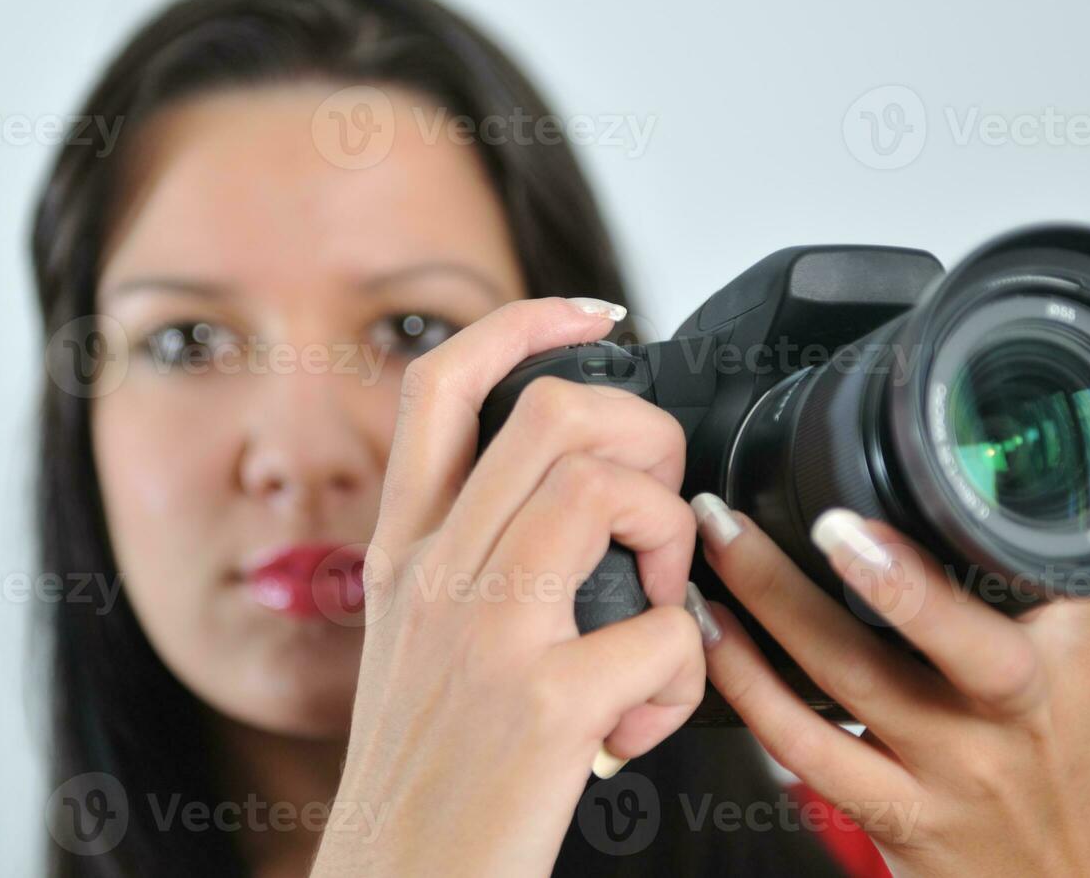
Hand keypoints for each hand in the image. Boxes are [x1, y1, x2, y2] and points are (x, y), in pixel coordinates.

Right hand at [310, 298, 710, 877]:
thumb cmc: (425, 773)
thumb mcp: (419, 642)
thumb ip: (476, 562)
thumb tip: (582, 505)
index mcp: (405, 551)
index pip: (441, 383)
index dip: (524, 320)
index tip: (593, 315)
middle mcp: (435, 573)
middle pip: (553, 412)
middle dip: (647, 436)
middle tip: (658, 510)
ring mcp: (486, 634)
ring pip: (608, 492)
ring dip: (671, 540)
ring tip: (659, 608)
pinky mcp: (543, 708)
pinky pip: (666, 635)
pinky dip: (685, 673)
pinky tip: (644, 720)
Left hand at [690, 494, 1089, 877]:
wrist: (1064, 871)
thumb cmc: (1074, 744)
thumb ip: (1056, 572)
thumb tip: (1014, 486)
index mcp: (1061, 657)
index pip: (1024, 585)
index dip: (964, 544)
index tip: (886, 508)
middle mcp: (1007, 714)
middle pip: (946, 636)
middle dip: (877, 577)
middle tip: (810, 522)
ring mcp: (945, 766)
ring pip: (849, 681)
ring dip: (772, 606)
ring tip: (721, 545)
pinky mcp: (889, 810)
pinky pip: (802, 746)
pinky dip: (746, 684)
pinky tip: (712, 631)